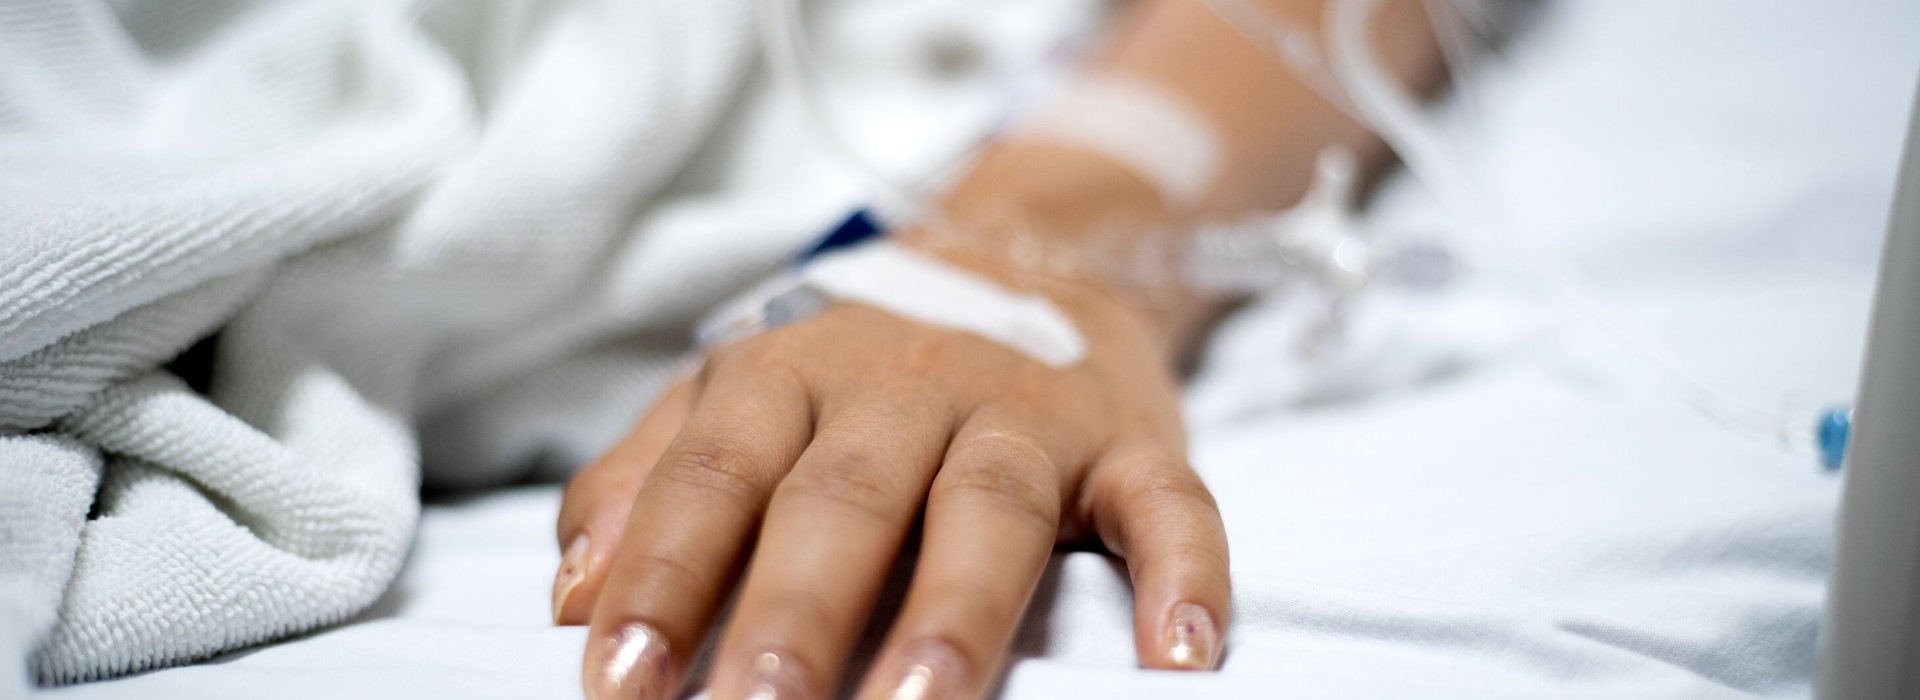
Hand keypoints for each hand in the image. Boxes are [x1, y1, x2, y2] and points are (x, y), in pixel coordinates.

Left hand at [551, 261, 1228, 699]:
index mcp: (791, 374)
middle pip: (846, 499)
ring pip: (993, 506)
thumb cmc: (857, 359)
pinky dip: (1183, 575)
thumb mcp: (737, 390)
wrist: (1026, 248)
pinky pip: (1167, 503)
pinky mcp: (1131, 437)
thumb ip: (648, 479)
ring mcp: (1026, 410)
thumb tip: (572, 596)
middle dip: (798, 610)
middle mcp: (904, 386)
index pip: (715, 476)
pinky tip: (1176, 658)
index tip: (620, 681)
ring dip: (957, 609)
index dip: (664, 576)